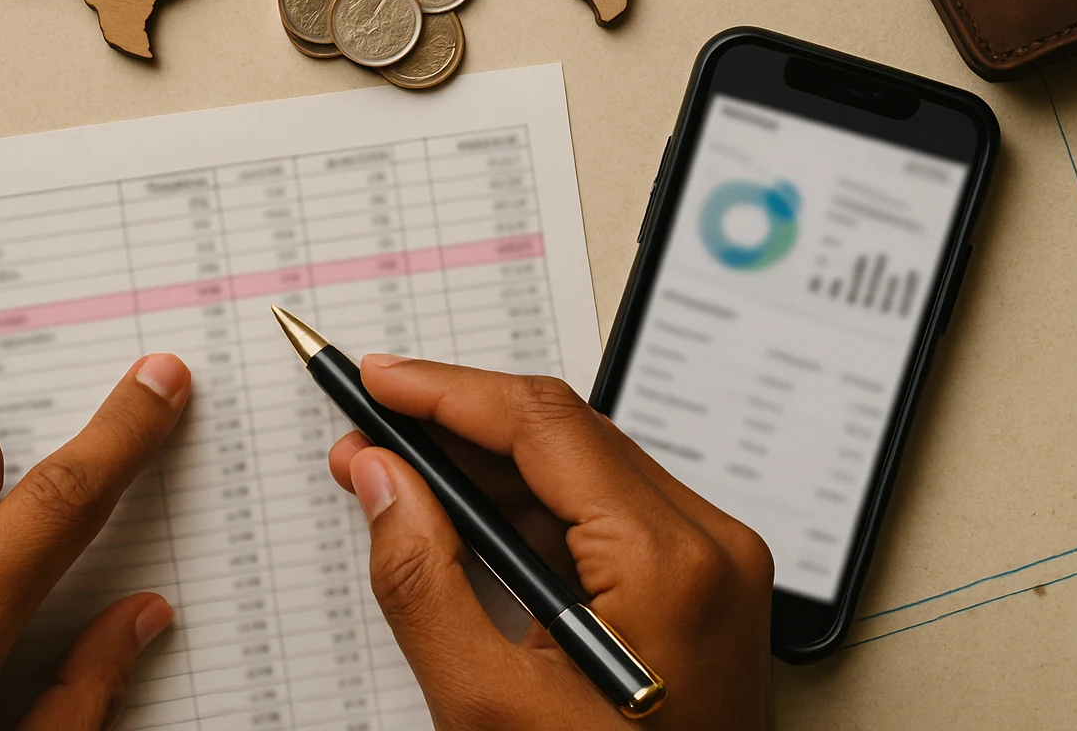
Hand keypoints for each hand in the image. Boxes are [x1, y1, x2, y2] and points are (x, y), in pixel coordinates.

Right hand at [329, 357, 773, 729]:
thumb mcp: (487, 705)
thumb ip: (422, 579)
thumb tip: (381, 478)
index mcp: (671, 563)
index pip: (543, 426)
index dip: (446, 391)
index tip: (376, 379)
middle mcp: (708, 545)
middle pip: (561, 435)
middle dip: (453, 425)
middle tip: (368, 433)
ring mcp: (708, 563)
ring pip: (576, 468)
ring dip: (480, 465)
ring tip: (394, 473)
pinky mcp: (693, 583)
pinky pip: (597, 513)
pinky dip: (521, 507)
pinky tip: (457, 515)